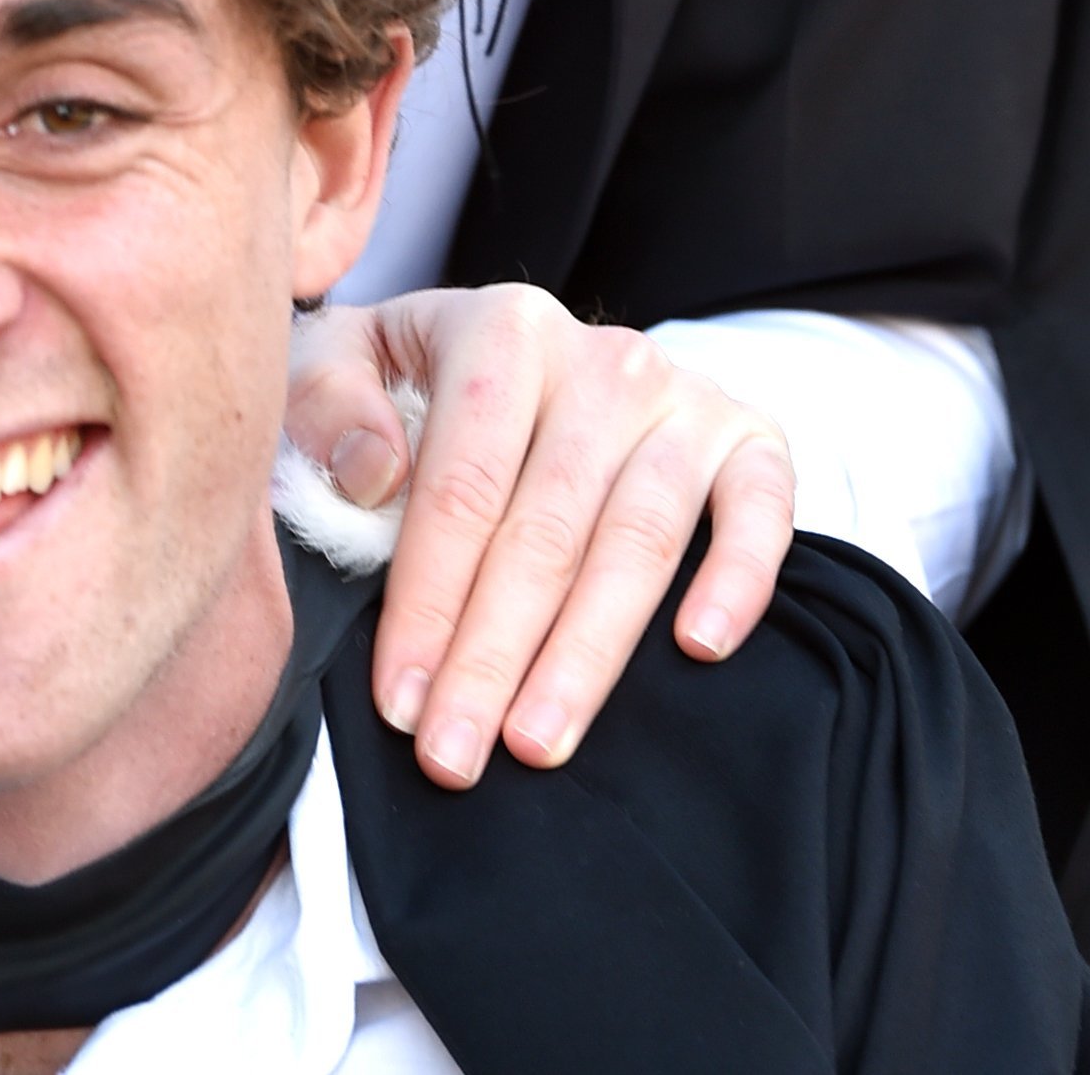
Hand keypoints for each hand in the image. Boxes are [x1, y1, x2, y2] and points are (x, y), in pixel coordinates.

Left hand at [285, 285, 793, 790]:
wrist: (518, 350)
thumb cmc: (410, 380)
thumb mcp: (341, 362)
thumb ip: (329, 403)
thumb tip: (373, 475)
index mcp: (500, 331)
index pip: (464, 484)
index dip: (429, 600)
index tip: (400, 700)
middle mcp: (600, 358)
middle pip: (546, 529)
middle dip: (493, 656)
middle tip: (453, 757)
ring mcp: (681, 395)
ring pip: (638, 542)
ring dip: (587, 656)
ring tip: (537, 743)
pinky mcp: (746, 435)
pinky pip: (760, 509)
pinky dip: (738, 578)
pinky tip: (700, 650)